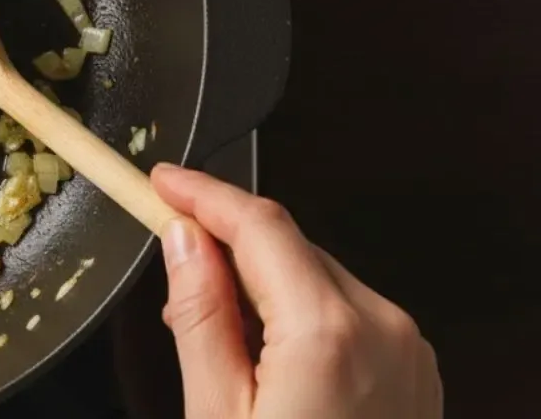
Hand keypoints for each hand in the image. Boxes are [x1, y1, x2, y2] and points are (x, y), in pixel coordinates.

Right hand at [151, 164, 442, 418]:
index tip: (161, 181)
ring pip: (318, 276)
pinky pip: (349, 311)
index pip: (258, 224)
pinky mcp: (416, 368)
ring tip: (217, 338)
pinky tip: (268, 355)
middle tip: (170, 272)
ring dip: (263, 280)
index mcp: (327, 333)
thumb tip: (183, 241)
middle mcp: (382, 326)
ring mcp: (408, 348)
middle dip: (226, 243)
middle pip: (289, 246)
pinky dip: (301, 311)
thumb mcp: (216, 414)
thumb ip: (200, 316)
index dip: (202, 193)